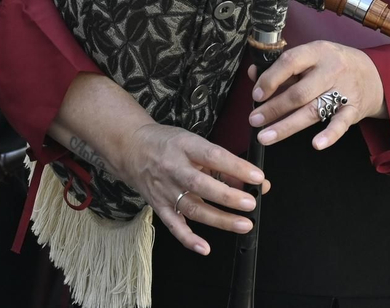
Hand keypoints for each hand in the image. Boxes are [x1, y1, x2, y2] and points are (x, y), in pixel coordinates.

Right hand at [111, 122, 266, 255]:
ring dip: (219, 219)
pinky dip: (189, 239)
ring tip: (243, 224)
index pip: (213, 156)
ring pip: (192, 208)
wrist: (132, 149)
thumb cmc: (169, 144)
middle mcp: (173, 168)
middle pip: (201, 185)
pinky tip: (205, 248)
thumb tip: (249, 179)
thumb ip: (221, 162)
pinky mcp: (158, 206)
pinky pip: (174, 225)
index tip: (258, 177)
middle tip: (251, 203)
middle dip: (228, 196)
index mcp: (185, 146)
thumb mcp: (194, 142)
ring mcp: (164, 189)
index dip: (236, 167)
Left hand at [249, 40, 385, 151]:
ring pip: (313, 111)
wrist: (373, 75)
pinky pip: (341, 124)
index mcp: (318, 52)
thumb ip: (284, 67)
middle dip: (273, 108)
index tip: (256, 94)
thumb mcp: (312, 56)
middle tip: (254, 120)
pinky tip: (316, 144)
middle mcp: (331, 69)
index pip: (290, 62)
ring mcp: (344, 90)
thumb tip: (254, 74)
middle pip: (299, 92)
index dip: (271, 79)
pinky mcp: (353, 110)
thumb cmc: (334, 64)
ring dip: (287, 126)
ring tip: (265, 136)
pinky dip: (330, 135)